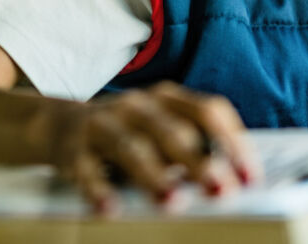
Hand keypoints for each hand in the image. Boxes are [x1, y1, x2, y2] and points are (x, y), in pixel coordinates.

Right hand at [49, 82, 260, 214]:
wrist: (57, 124)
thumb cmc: (127, 134)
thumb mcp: (160, 130)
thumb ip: (192, 148)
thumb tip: (233, 183)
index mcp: (166, 98)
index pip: (208, 111)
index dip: (233, 142)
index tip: (251, 178)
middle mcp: (137, 105)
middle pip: (172, 130)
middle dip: (199, 162)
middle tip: (221, 191)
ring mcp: (103, 123)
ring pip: (131, 148)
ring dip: (154, 176)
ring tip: (172, 203)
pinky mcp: (72, 148)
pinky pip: (86, 169)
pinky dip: (98, 189)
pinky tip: (110, 209)